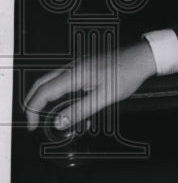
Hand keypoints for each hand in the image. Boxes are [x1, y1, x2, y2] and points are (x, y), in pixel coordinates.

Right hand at [24, 40, 157, 131]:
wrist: (141, 57)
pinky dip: (56, 92)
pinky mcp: (84, 66)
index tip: (32, 125)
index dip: (33, 110)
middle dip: (32, 103)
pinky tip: (65, 103)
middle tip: (33, 120)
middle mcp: (72, 68)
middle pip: (40, 84)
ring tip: (45, 115)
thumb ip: (80, 110)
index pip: (42, 93)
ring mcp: (78, 65)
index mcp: (74, 75)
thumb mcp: (104, 97)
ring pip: (50, 80)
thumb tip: (59, 122)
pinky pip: (63, 79)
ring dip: (43, 97)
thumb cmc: (126, 74)